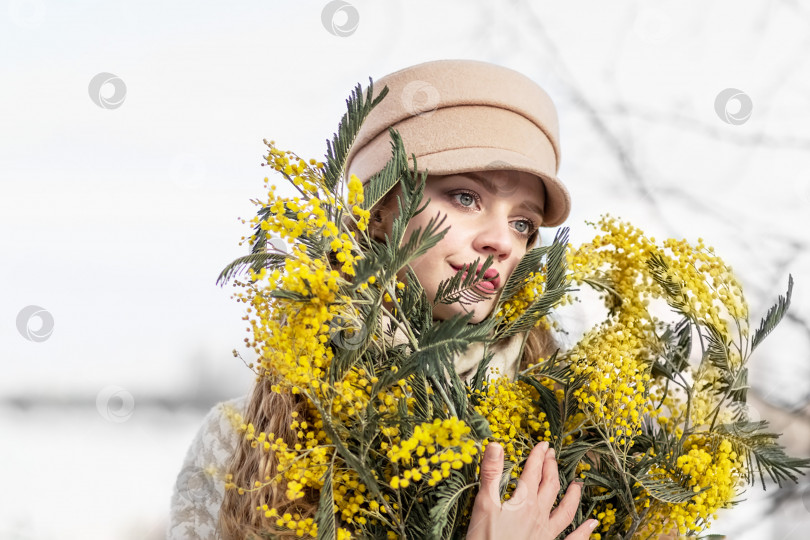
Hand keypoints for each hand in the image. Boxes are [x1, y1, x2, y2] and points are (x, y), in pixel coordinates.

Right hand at [466, 441, 597, 538]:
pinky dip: (584, 532)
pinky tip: (593, 525)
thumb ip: (491, 474)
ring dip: (573, 496)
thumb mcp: (483, 504)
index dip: (538, 456)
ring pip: (565, 511)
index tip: (543, 443)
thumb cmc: (486, 537)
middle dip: (552, 468)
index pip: (533, 472)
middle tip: (553, 454)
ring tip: (578, 484)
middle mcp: (539, 514)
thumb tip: (496, 444)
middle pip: (550, 486)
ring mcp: (547, 533)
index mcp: (524, 501)